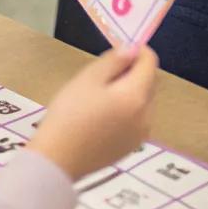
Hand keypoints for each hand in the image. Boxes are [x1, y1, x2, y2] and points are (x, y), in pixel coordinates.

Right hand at [29, 46, 158, 180]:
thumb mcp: (88, 79)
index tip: (117, 52)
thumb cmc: (70, 113)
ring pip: (144, 102)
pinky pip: (136, 120)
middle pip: (149, 83)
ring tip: (100, 98)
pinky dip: (127, 112)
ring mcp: (140, 134)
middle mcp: (146, 115)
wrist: (58, 159)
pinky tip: (102, 117)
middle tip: (103, 75)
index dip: (136, 51)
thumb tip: (131, 49)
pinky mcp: (131, 148)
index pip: (150, 62)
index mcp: (137, 95)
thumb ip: (114, 61)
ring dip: (131, 92)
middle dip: (133, 72)